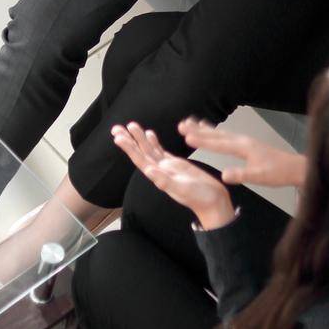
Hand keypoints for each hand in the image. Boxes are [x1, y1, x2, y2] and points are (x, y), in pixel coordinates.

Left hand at [112, 122, 235, 230]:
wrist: (212, 202)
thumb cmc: (199, 198)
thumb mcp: (182, 190)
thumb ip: (165, 181)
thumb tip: (149, 171)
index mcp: (159, 176)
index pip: (140, 159)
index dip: (129, 148)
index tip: (118, 137)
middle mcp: (160, 171)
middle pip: (141, 152)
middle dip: (129, 140)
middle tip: (116, 128)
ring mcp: (167, 167)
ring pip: (150, 150)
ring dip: (140, 138)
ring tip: (131, 125)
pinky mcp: (176, 165)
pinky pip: (161, 151)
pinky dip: (154, 142)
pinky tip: (150, 134)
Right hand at [177, 119, 309, 190]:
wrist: (294, 168)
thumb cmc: (278, 173)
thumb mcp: (259, 177)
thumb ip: (241, 175)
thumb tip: (223, 174)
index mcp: (243, 147)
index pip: (218, 143)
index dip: (202, 140)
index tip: (186, 137)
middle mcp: (242, 140)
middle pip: (216, 133)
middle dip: (198, 130)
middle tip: (182, 124)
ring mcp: (245, 140)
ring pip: (221, 132)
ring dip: (205, 128)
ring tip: (191, 122)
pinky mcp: (247, 144)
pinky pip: (227, 135)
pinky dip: (216, 131)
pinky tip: (213, 131)